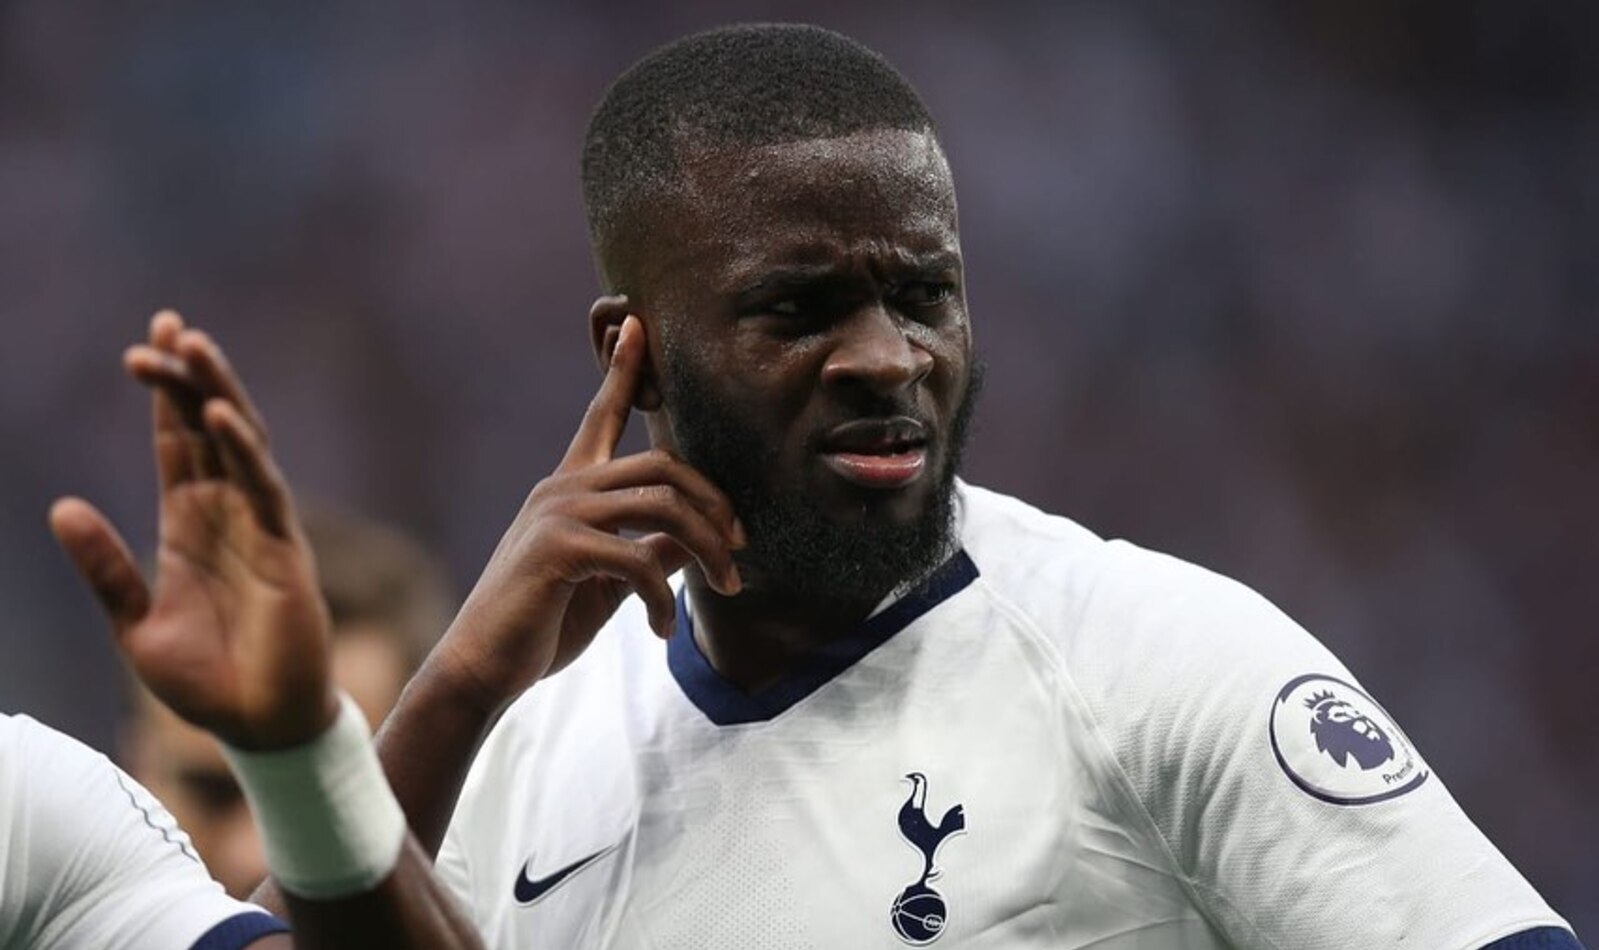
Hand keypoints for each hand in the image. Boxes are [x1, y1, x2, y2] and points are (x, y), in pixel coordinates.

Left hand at [50, 311, 336, 750]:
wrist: (258, 726)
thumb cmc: (205, 681)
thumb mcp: (134, 625)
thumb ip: (105, 567)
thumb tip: (61, 507)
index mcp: (191, 525)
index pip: (177, 443)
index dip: (164, 394)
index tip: (148, 342)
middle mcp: (228, 514)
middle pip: (208, 428)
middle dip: (188, 376)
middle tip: (167, 324)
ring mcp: (260, 527)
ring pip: (241, 443)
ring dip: (216, 393)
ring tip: (192, 346)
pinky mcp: (285, 550)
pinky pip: (265, 488)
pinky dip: (244, 451)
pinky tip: (220, 419)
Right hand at [434, 315, 742, 711]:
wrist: (482, 667)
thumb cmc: (543, 624)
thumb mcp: (609, 584)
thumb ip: (652, 553)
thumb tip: (700, 542)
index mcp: (571, 487)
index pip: (602, 415)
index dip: (623, 370)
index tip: (637, 323)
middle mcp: (562, 488)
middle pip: (663, 466)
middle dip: (715, 505)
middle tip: (740, 551)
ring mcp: (557, 513)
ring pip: (661, 506)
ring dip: (707, 549)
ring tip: (726, 588)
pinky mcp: (557, 549)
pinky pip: (639, 559)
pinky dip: (664, 597)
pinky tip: (661, 630)